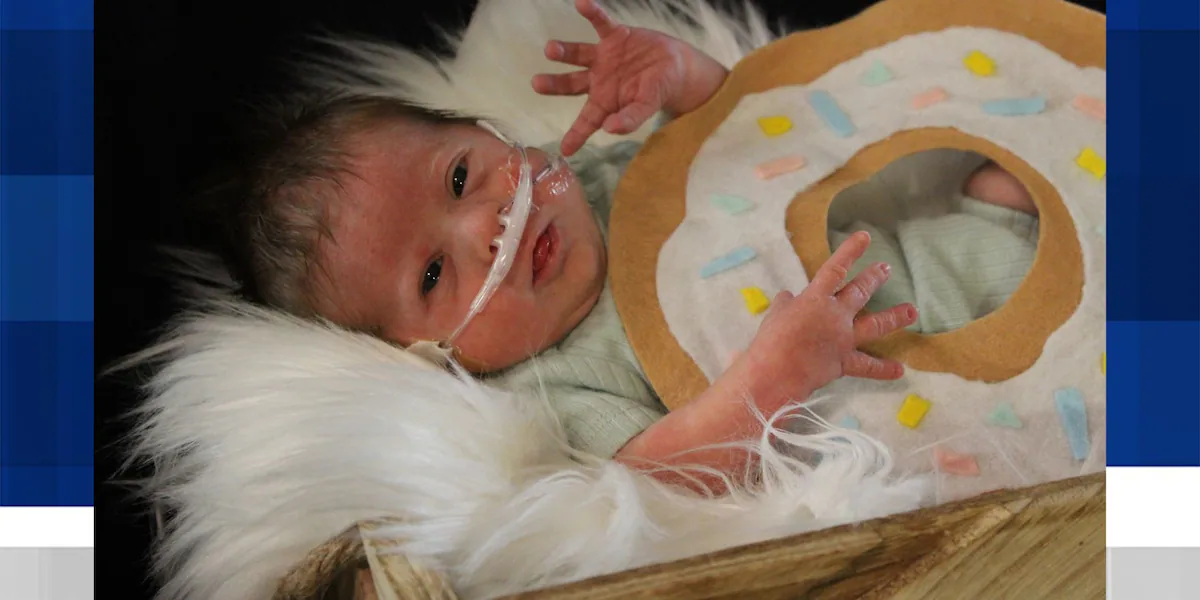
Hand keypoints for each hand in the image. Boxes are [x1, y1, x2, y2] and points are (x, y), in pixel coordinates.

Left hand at [531, 0, 725, 155]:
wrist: (675, 66)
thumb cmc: (657, 91)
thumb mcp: (647, 107)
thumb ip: (630, 118)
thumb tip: (610, 129)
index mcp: (604, 102)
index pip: (586, 121)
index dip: (576, 134)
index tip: (565, 149)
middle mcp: (598, 80)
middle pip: (571, 84)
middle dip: (554, 85)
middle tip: (537, 83)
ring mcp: (604, 57)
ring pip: (578, 54)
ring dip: (564, 51)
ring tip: (551, 50)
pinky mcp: (615, 36)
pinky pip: (601, 23)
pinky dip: (593, 13)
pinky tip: (582, 4)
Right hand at [741, 231, 917, 404]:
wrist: (777, 372)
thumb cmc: (771, 341)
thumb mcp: (774, 316)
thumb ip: (785, 305)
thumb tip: (787, 296)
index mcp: (815, 299)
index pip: (835, 269)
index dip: (850, 252)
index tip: (865, 237)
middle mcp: (835, 315)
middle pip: (860, 292)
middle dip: (874, 279)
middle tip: (886, 269)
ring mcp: (844, 338)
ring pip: (875, 325)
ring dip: (895, 317)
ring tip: (912, 311)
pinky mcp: (844, 362)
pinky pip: (867, 365)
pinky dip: (883, 369)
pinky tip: (900, 370)